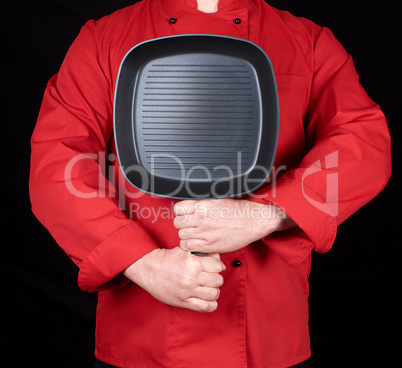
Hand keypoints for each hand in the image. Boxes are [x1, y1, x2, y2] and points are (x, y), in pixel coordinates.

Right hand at [123, 247, 225, 312]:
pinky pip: (204, 307)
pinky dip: (211, 304)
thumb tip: (217, 257)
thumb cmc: (166, 259)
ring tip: (209, 288)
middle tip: (212, 277)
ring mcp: (188, 291)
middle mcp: (192, 278)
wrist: (149, 270)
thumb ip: (200, 253)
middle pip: (218, 280)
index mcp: (193, 263)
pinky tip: (208, 299)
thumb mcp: (184, 250)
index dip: (218, 265)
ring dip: (214, 291)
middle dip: (217, 278)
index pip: (217, 266)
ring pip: (214, 294)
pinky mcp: (183, 302)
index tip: (216, 266)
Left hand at [173, 199, 295, 253]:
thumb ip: (202, 204)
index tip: (184, 215)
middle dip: (182, 224)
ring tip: (194, 234)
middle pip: (178, 223)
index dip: (180, 212)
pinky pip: (188, 246)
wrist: (253, 221)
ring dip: (186, 235)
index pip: (178, 209)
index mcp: (203, 205)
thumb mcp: (218, 200)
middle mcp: (202, 219)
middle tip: (190, 225)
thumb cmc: (238, 211)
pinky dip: (190, 245)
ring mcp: (205, 233)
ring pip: (181, 235)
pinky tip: (197, 242)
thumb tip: (191, 207)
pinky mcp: (210, 245)